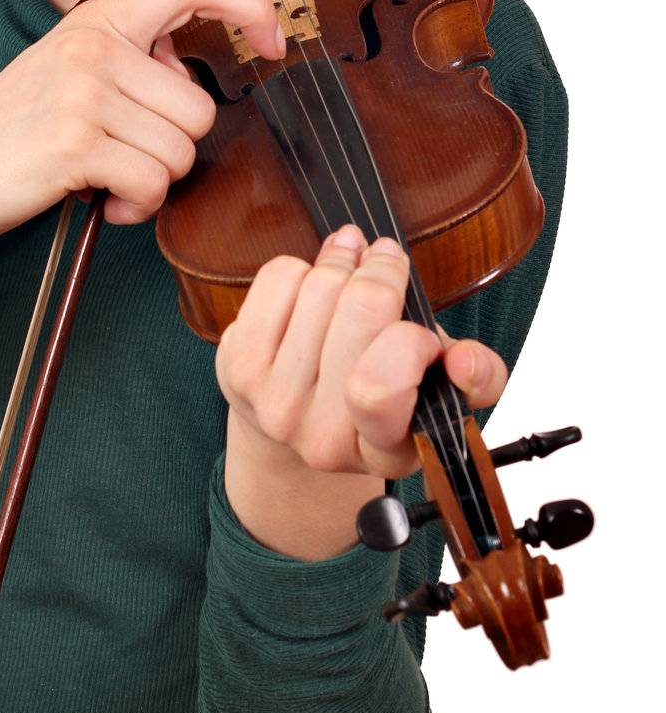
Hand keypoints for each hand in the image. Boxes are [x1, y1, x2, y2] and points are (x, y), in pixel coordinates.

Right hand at [0, 0, 285, 255]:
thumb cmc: (12, 130)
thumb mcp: (71, 70)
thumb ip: (131, 58)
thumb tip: (189, 70)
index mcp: (100, 18)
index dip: (250, 7)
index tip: (273, 43)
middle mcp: (95, 45)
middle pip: (199, 107)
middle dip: (174, 149)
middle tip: (125, 157)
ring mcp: (85, 91)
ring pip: (181, 151)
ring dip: (153, 183)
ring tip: (107, 180)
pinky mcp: (75, 143)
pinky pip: (153, 184)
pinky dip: (136, 207)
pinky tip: (102, 201)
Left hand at [215, 222, 508, 482]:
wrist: (300, 417)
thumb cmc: (380, 390)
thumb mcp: (437, 393)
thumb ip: (476, 377)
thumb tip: (462, 360)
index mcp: (383, 451)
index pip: (380, 388)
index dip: (409, 342)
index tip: (420, 330)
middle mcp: (321, 439)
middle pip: (357, 311)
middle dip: (381, 272)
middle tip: (386, 260)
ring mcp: (272, 404)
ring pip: (320, 285)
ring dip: (342, 262)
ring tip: (351, 264)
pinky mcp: (236, 366)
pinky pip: (280, 277)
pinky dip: (302, 266)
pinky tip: (311, 286)